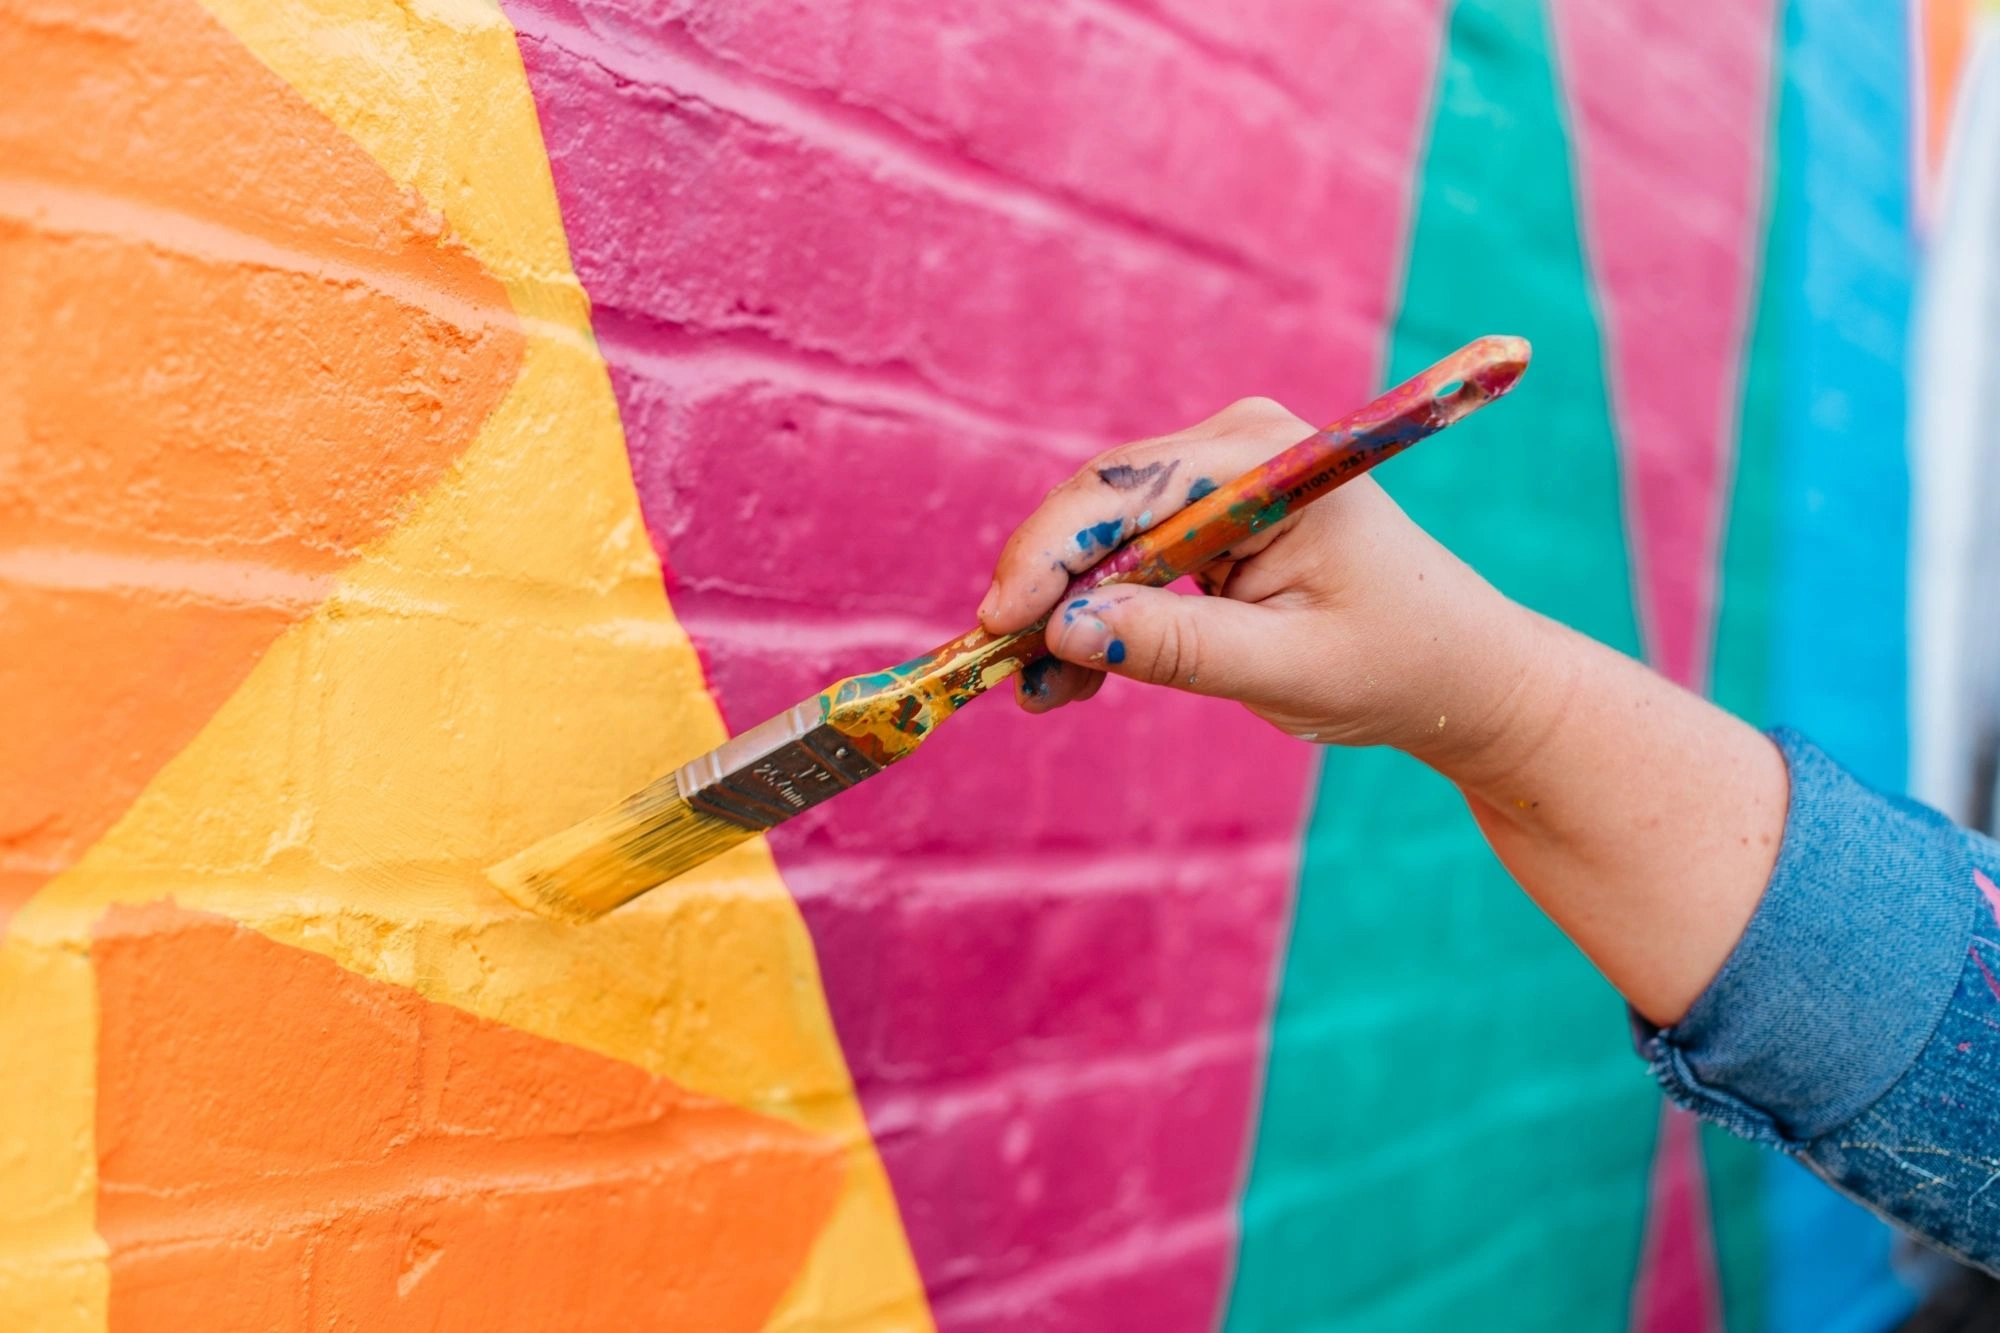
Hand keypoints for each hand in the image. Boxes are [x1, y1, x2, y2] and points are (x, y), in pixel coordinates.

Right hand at [977, 396, 1543, 770]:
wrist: (1460, 674)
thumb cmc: (1397, 664)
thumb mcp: (1285, 668)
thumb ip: (1176, 647)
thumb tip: (1063, 628)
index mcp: (1266, 460)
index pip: (1123, 489)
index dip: (1047, 555)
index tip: (998, 625)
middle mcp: (1235, 447)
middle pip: (1098, 508)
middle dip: (1045, 592)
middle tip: (1004, 674)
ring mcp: (1218, 478)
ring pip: (1100, 539)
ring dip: (1064, 614)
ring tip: (1044, 694)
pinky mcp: (1208, 519)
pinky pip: (1125, 560)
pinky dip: (1095, 616)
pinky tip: (1073, 678)